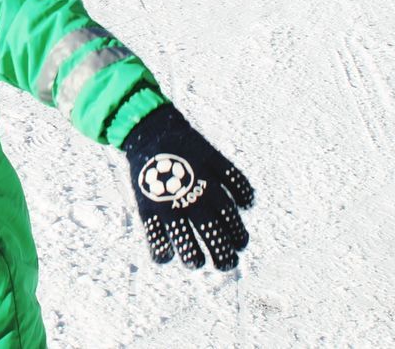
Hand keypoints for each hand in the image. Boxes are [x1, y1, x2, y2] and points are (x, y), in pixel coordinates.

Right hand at [123, 105, 253, 270]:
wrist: (151, 130)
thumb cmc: (186, 146)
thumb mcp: (214, 157)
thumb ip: (232, 179)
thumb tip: (247, 205)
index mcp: (210, 186)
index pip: (230, 218)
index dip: (238, 235)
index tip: (240, 245)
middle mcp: (192, 198)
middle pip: (212, 234)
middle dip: (222, 254)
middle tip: (226, 264)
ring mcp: (169, 204)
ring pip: (185, 240)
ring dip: (194, 257)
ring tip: (198, 263)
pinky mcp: (148, 207)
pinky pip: (154, 237)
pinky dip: (161, 251)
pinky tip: (166, 256)